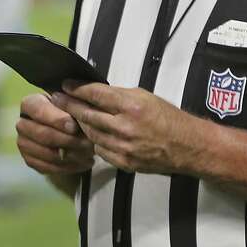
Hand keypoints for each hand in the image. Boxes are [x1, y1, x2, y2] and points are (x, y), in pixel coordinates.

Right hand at [16, 93, 94, 174]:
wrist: (67, 130)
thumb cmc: (69, 113)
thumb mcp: (71, 106)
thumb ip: (71, 110)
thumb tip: (74, 124)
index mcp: (30, 104)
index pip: (38, 110)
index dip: (56, 120)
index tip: (74, 127)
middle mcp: (22, 124)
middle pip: (42, 134)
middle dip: (67, 140)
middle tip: (88, 144)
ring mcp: (24, 143)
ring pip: (46, 153)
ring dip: (71, 156)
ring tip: (89, 154)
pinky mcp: (29, 160)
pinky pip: (48, 168)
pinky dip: (69, 167)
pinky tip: (83, 163)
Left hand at [51, 82, 204, 174]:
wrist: (190, 147)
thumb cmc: (167, 117)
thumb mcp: (144, 97)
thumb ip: (117, 95)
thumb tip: (92, 92)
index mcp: (130, 106)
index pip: (94, 94)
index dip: (76, 89)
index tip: (64, 84)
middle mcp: (124, 127)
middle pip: (86, 114)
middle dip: (68, 105)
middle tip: (56, 98)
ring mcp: (123, 147)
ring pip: (89, 133)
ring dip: (79, 123)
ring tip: (70, 115)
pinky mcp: (124, 163)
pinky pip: (99, 150)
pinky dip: (94, 140)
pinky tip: (90, 133)